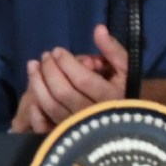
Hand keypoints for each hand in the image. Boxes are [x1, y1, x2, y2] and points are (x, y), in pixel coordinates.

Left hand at [9, 24, 128, 132]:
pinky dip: (35, 109)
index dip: (65, 63)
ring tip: (33, 66)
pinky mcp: (67, 136)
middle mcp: (93, 116)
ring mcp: (78, 128)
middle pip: (62, 92)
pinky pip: (45, 125)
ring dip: (37, 84)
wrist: (132, 122)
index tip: (56, 51)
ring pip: (51, 106)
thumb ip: (113, 49)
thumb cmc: (125, 90)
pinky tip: (33, 93)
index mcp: (111, 99)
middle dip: (49, 70)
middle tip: (44, 56)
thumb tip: (98, 28)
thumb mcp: (127, 68)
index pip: (82, 79)